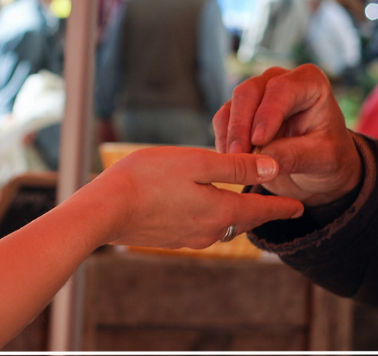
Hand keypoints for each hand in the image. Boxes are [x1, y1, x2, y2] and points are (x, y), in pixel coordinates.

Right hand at [85, 146, 303, 248]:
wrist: (104, 210)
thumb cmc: (147, 178)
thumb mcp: (195, 163)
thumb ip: (236, 167)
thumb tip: (272, 168)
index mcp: (222, 211)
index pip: (262, 210)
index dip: (282, 207)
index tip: (298, 207)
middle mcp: (210, 231)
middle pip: (243, 220)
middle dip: (256, 210)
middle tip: (267, 200)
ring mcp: (188, 238)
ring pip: (219, 224)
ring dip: (228, 212)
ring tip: (230, 198)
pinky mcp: (167, 238)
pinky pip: (196, 226)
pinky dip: (203, 215)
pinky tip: (192, 203)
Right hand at [213, 64, 361, 205]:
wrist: (316, 169)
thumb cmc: (327, 156)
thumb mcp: (323, 159)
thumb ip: (295, 156)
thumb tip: (262, 159)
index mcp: (309, 83)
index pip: (282, 89)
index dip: (268, 113)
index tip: (259, 140)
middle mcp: (279, 80)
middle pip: (249, 93)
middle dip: (241, 126)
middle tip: (239, 155)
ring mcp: (256, 92)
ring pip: (232, 106)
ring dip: (231, 135)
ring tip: (236, 164)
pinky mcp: (238, 109)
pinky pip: (222, 120)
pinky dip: (223, 140)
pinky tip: (232, 160)